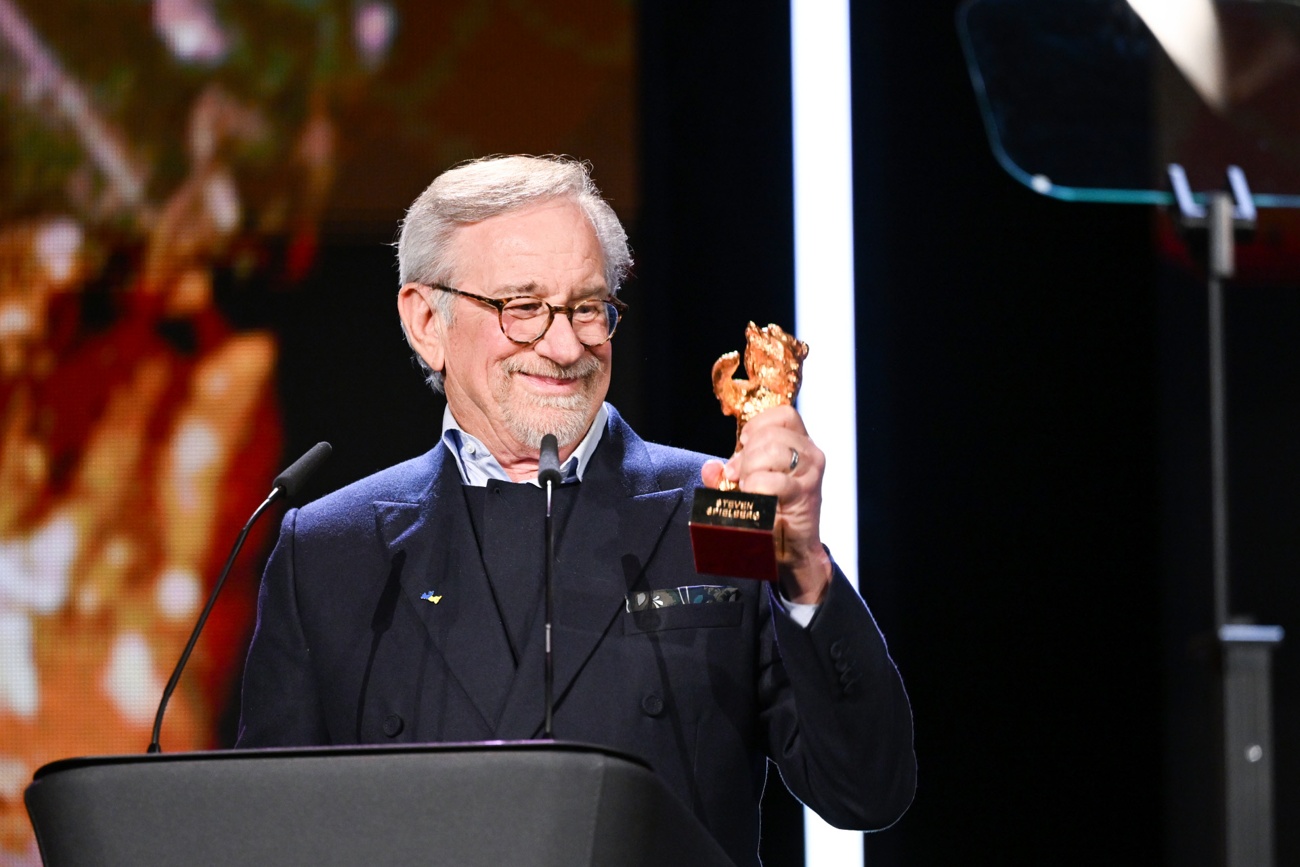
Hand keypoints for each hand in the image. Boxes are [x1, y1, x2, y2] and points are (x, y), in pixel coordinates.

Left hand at [701, 405, 831, 603]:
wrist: (792, 549)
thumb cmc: (772, 512)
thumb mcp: (745, 487)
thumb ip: (725, 475)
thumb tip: (710, 468)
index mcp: (800, 444)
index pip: (784, 414)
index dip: (759, 424)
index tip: (743, 444)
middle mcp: (810, 454)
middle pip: (772, 434)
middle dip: (746, 454)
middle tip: (737, 475)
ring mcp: (810, 473)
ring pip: (774, 450)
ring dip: (751, 468)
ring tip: (747, 486)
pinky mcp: (805, 494)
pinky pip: (775, 481)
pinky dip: (757, 486)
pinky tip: (752, 495)